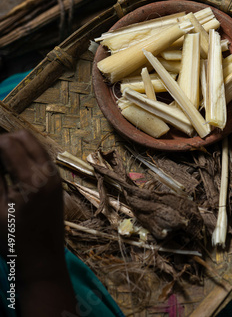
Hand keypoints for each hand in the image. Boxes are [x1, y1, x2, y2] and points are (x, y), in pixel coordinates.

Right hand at [0, 130, 64, 278]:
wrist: (43, 262)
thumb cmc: (14, 242)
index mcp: (32, 180)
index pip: (9, 144)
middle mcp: (48, 173)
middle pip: (25, 137)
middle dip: (4, 140)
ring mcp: (56, 176)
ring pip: (35, 144)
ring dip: (16, 145)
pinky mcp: (58, 181)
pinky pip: (42, 156)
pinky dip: (26, 155)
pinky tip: (13, 168)